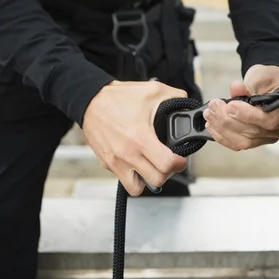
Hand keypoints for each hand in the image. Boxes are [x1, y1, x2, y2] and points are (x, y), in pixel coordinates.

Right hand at [82, 80, 188, 195]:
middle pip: (156, 180)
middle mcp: (127, 153)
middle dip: (168, 173)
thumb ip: (176, 97)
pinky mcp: (107, 163)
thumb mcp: (153, 91)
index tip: (180, 159)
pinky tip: (138, 164)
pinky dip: (133, 177)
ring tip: (153, 167)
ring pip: (137, 188)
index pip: (166, 164)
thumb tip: (188, 105)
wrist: (90, 100)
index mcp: (140, 137)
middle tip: (169, 163)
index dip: (179, 164)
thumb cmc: (118, 97)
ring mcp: (116, 161)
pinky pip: (123, 180)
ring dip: (148, 180)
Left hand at [203, 64, 278, 150]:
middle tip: (214, 106)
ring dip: (223, 128)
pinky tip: (212, 126)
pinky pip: (238, 144)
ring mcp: (270, 138)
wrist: (267, 84)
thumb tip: (235, 88)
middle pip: (254, 132)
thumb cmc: (269, 79)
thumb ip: (248, 84)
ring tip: (210, 114)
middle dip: (229, 120)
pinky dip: (222, 136)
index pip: (270, 120)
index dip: (248, 115)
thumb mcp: (260, 76)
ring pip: (244, 141)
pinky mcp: (256, 141)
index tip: (231, 105)